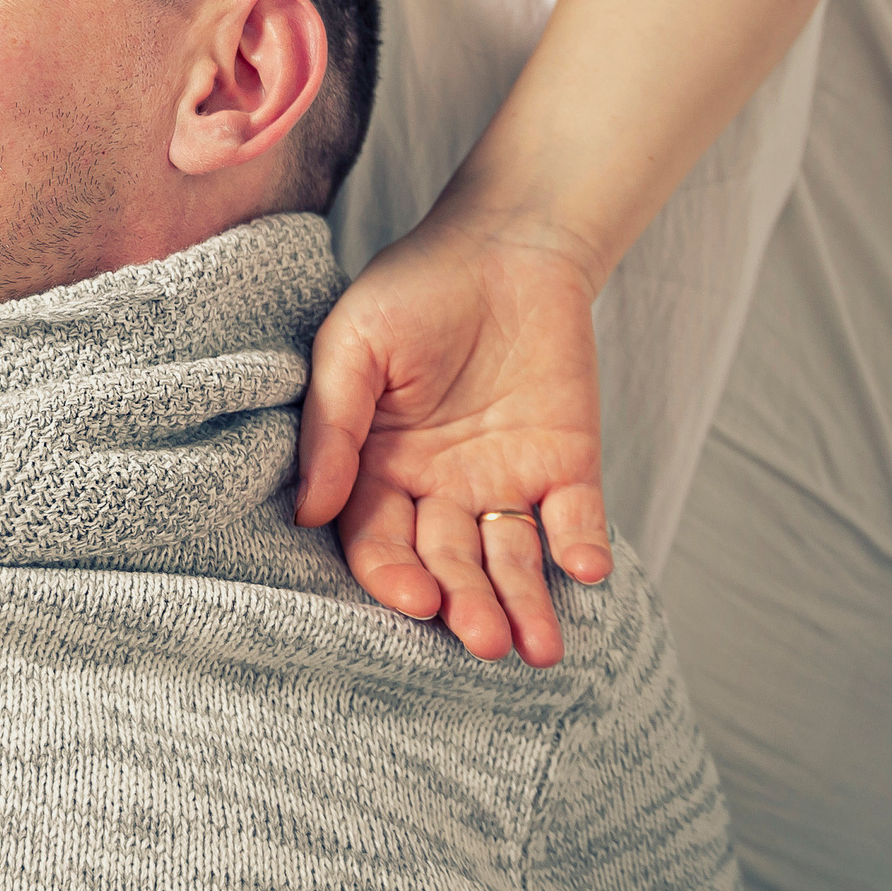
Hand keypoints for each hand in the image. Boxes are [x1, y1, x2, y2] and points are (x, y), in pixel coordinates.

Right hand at [293, 210, 611, 667]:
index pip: (378, 542)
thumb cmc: (411, 290)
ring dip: (523, 604)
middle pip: (448, 564)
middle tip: (484, 641)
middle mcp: (438, 489)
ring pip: (510, 560)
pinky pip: (575, 521)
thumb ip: (333, 425)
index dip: (393, 576)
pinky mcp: (567, 465)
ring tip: (538, 648)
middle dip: (465, 607)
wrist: (505, 242)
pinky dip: (582, 549)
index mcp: (378, 468)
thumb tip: (306, 512)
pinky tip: (585, 571)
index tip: (415, 600)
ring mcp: (504, 480)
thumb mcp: (352, 346)